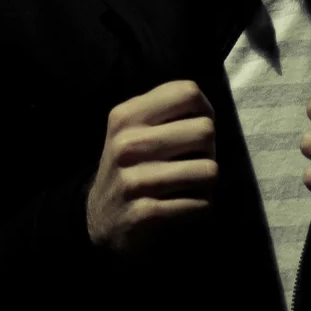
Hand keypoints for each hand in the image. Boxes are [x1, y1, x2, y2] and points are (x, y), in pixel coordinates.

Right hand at [86, 80, 218, 259]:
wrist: (101, 218)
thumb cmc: (131, 165)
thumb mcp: (134, 128)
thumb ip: (166, 110)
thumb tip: (206, 109)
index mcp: (126, 116)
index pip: (189, 93)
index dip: (204, 110)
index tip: (195, 127)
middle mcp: (127, 144)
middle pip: (205, 131)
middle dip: (208, 149)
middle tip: (193, 161)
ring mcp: (135, 180)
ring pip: (209, 170)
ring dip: (206, 181)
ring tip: (190, 185)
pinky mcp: (146, 213)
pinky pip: (200, 203)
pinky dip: (200, 206)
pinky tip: (183, 206)